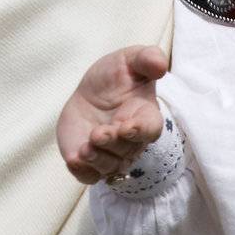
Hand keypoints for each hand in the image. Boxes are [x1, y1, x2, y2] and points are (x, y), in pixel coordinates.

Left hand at [56, 44, 167, 185]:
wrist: (92, 91)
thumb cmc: (117, 76)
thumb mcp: (131, 59)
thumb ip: (146, 59)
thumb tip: (160, 65)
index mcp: (145, 117)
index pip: (148, 130)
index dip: (138, 131)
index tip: (125, 126)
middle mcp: (130, 141)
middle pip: (126, 150)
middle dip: (111, 144)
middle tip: (98, 133)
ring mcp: (110, 154)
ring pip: (108, 167)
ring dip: (97, 160)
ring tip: (85, 149)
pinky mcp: (90, 162)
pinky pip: (88, 176)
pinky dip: (82, 172)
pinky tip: (74, 160)